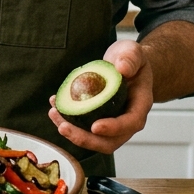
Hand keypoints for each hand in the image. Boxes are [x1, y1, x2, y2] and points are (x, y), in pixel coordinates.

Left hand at [47, 38, 152, 152]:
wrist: (125, 66)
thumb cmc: (130, 60)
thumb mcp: (133, 51)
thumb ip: (130, 58)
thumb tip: (122, 68)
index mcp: (140, 105)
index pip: (130, 123)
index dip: (113, 128)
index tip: (95, 126)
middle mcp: (127, 120)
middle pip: (109, 141)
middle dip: (85, 139)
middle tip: (64, 127)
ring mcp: (112, 124)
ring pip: (94, 139)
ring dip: (72, 133)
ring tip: (54, 114)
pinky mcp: (98, 121)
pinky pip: (83, 129)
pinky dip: (68, 122)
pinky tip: (55, 107)